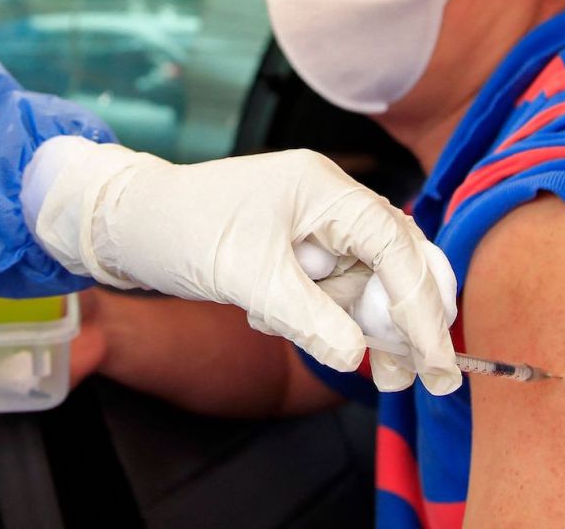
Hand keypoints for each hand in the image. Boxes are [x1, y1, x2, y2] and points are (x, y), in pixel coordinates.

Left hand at [25, 137, 460, 394]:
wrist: (130, 223)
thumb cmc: (182, 230)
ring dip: (367, 324)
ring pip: (365, 277)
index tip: (434, 360)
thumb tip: (359, 356)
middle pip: (392, 259)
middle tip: (419, 377)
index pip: (392, 244)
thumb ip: (308, 317)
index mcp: (320, 187)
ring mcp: (311, 220)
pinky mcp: (294, 243)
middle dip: (405, 318)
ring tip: (378, 371)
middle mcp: (324, 198)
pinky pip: (333, 284)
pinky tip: (299, 329)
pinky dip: (332, 314)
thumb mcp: (247, 276)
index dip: (420, 303)